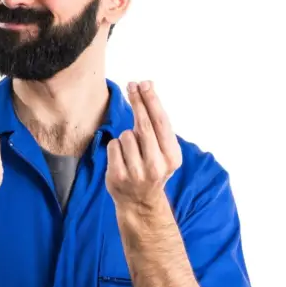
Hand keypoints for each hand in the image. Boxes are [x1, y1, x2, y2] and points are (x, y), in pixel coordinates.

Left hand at [105, 81, 181, 211]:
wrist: (139, 203)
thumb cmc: (151, 168)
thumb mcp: (163, 151)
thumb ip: (157, 125)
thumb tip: (146, 87)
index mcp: (172, 157)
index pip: (161, 122)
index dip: (151, 100)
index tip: (144, 83)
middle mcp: (157, 166)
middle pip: (144, 124)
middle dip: (137, 101)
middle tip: (132, 85)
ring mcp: (136, 173)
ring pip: (126, 135)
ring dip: (126, 136)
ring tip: (132, 151)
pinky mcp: (118, 177)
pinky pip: (113, 146)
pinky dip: (116, 147)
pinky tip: (121, 158)